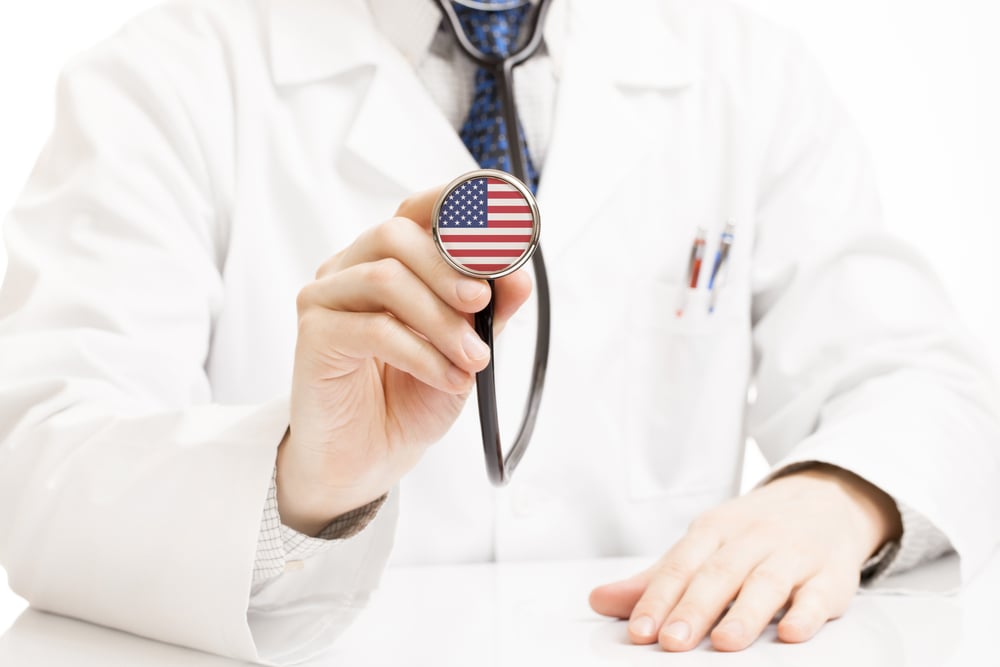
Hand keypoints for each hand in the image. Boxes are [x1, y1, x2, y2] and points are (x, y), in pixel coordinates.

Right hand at [278, 187, 531, 534]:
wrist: (368, 458)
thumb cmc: (410, 396)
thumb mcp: (465, 350)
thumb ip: (489, 312)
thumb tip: (519, 276)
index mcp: (387, 260)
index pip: (415, 211)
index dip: (454, 206)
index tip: (498, 227)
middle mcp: (351, 269)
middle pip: (395, 234)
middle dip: (448, 267)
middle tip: (480, 303)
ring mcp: (326, 299)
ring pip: (384, 278)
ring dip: (441, 320)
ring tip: (472, 358)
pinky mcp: (314, 336)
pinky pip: (373, 329)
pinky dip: (422, 354)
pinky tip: (447, 377)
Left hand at [589, 464, 902, 650]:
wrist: (826, 500)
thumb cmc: (753, 532)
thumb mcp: (704, 544)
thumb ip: (656, 579)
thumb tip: (600, 601)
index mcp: (715, 530)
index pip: (681, 565)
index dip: (658, 598)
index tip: (639, 630)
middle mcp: (752, 538)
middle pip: (719, 574)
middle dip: (694, 608)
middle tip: (672, 641)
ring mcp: (794, 555)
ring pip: (767, 583)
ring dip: (745, 614)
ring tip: (723, 643)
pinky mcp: (831, 575)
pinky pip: (818, 594)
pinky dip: (806, 614)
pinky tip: (791, 633)